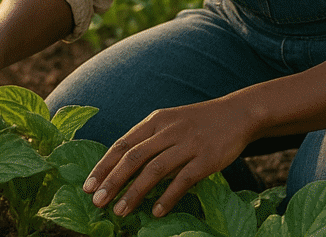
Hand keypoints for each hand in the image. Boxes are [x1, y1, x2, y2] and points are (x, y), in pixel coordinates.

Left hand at [83, 99, 253, 218]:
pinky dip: (167, 197)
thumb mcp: (172, 122)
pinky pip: (182, 180)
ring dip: (134, 193)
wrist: (237, 113)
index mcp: (158, 120)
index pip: (124, 144)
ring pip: (154, 170)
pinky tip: (155, 212)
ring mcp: (189, 144)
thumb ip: (150, 140)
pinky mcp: (206, 158)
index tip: (88, 186)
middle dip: (113, 181)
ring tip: (120, 211)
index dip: (104, 165)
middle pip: (134, 157)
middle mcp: (170, 130)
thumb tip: (122, 168)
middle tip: (97, 202)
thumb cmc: (199, 121)